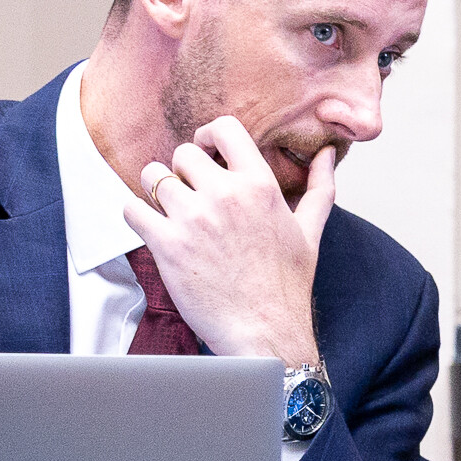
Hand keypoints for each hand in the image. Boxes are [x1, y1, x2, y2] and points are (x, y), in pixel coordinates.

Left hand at [120, 116, 334, 363]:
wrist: (265, 331)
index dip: (208, 136)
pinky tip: (153, 228)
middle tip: (189, 194)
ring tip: (170, 211)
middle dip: (183, 171)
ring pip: (153, 175)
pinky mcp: (167, 244)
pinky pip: (132, 208)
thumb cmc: (286, 286)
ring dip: (157, 191)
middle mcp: (226, 196)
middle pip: (183, 153)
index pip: (224, 128)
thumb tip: (327, 154)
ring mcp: (194, 219)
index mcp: (260, 186)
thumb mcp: (310, 231)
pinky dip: (136, 215)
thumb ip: (320, 186)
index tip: (206, 152)